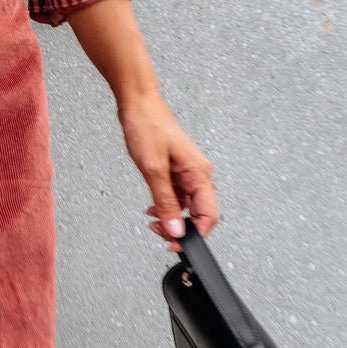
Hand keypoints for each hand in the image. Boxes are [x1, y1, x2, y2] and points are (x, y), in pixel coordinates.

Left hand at [116, 91, 218, 253]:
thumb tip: (176, 230)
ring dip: (170, 216)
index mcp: (199, 173)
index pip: (208, 215)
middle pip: (198, 213)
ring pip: (185, 206)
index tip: (177, 244)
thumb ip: (166, 202)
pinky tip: (152, 207)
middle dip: (180, 227)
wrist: (137, 103)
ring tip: (152, 219)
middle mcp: (197, 174)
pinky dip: (165, 204)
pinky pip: (176, 195)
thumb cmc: (148, 126)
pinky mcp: (175, 169)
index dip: (195, 234)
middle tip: (159, 231)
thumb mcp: (154, 168)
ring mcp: (186, 172)